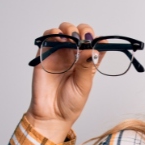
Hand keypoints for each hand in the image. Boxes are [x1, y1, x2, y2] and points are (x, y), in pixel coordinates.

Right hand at [26, 22, 99, 142]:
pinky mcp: (44, 54)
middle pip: (80, 33)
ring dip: (69, 29)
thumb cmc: (70, 103)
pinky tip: (60, 38)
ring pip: (64, 30)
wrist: (51, 115)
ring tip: (72, 38)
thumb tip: (92, 48)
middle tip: (84, 39)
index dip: (99, 39)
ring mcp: (59, 53)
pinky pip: (48, 36)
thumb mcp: (84, 85)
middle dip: (84, 31)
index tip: (100, 42)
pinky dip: (53, 32)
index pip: (96, 43)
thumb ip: (86, 66)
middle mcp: (74, 55)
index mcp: (87, 62)